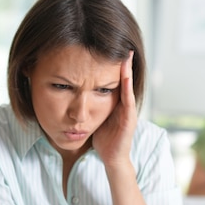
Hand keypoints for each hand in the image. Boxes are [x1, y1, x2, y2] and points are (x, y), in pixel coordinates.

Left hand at [92, 51, 136, 169]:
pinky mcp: (129, 119)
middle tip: (123, 46)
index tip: (110, 49)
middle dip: (124, 63)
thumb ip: (90, 106)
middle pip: (125, 80)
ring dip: (128, 70)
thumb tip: (75, 95)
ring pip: (128, 86)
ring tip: (126, 55)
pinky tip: (125, 75)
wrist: (112, 159)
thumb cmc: (103, 140)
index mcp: (116, 104)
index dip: (113, 66)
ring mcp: (128, 111)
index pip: (116, 81)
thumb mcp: (95, 118)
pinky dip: (127, 86)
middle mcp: (124, 105)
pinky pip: (128, 100)